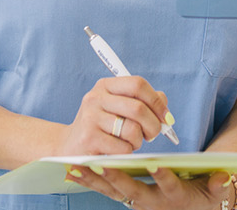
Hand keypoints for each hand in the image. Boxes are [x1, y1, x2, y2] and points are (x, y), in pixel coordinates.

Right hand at [56, 76, 170, 154]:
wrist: (71, 146)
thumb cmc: (102, 127)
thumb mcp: (118, 108)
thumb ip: (143, 102)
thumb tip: (164, 104)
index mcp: (105, 86)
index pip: (137, 84)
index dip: (156, 101)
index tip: (165, 116)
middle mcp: (95, 98)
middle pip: (138, 108)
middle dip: (153, 125)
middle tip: (152, 134)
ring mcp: (90, 118)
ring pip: (132, 130)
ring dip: (138, 141)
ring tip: (130, 143)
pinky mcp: (89, 139)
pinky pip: (123, 148)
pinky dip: (127, 152)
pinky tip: (118, 151)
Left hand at [67, 166, 234, 209]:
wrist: (192, 208)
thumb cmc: (204, 195)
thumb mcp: (215, 192)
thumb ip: (218, 185)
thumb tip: (222, 178)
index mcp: (176, 198)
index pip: (170, 188)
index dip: (164, 177)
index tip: (156, 164)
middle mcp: (153, 203)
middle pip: (133, 191)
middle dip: (117, 179)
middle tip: (102, 165)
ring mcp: (137, 202)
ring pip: (113, 191)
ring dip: (95, 180)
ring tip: (76, 167)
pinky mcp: (125, 197)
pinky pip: (104, 190)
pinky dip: (88, 181)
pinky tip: (71, 171)